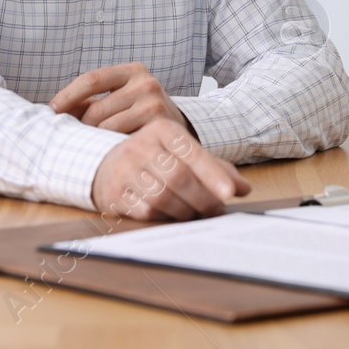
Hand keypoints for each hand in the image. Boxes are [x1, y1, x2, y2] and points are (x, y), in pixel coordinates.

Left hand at [51, 62, 190, 134]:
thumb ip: (91, 101)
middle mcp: (145, 83)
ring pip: (107, 127)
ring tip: (93, 147)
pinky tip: (110, 151)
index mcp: (132, 71)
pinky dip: (111, 147)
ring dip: (95, 140)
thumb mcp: (120, 99)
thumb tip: (53, 110)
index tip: (51, 110)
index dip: (68, 95)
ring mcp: (154, 104)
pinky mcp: (159, 126)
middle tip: (74, 139)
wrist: (180, 130)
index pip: (92, 79)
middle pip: (96, 109)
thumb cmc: (141, 114)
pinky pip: (122, 139)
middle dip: (81, 126)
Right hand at [91, 119, 249, 221]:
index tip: (228, 192)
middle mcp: (140, 145)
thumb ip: (214, 168)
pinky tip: (172, 216)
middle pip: (178, 177)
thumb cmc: (154, 158)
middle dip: (202, 198)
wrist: (104, 163)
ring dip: (185, 211)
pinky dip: (164, 218)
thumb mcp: (181, 153)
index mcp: (162, 130)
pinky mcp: (114, 193)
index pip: (192, 152)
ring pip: (162, 197)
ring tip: (196, 214)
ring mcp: (124, 170)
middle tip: (216, 209)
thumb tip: (243, 188)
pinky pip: (146, 212)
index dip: (212, 174)